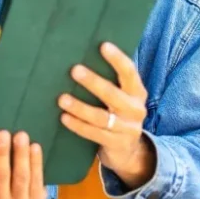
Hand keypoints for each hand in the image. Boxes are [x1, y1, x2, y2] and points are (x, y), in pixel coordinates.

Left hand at [58, 42, 154, 188]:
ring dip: (80, 107)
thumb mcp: (121, 99)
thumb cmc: (118, 116)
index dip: (117, 59)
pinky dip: (78, 125)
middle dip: (94, 82)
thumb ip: (111, 82)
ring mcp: (127, 129)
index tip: (103, 46)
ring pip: (101, 117)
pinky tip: (64, 117)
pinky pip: (94, 133)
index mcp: (137, 93)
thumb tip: (82, 56)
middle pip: (113, 94)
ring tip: (62, 98)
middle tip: (75, 70)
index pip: (130, 73)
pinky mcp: (116, 144)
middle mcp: (135, 109)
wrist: (129, 152)